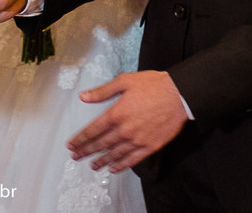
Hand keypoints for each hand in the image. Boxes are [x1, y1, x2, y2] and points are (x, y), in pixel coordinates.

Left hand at [67, 70, 187, 171]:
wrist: (179, 95)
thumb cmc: (153, 85)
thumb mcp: (124, 81)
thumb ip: (102, 92)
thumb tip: (83, 97)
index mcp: (116, 113)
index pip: (93, 130)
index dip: (81, 139)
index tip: (71, 145)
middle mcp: (125, 129)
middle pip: (101, 144)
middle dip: (86, 151)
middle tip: (76, 157)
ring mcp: (138, 140)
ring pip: (115, 154)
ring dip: (102, 161)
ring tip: (92, 166)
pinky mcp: (150, 146)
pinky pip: (133, 160)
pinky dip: (121, 165)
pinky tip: (113, 168)